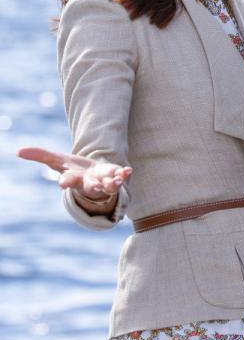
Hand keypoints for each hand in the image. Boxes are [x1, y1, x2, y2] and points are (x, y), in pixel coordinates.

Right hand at [17, 147, 131, 200]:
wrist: (94, 176)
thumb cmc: (74, 171)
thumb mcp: (57, 161)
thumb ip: (40, 156)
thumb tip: (18, 151)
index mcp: (74, 179)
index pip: (68, 182)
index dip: (65, 182)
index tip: (63, 184)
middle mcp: (89, 183)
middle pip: (90, 188)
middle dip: (94, 187)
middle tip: (96, 188)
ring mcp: (104, 181)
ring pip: (109, 186)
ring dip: (113, 184)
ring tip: (117, 181)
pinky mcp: (115, 176)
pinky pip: (121, 177)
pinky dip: (124, 174)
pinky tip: (128, 170)